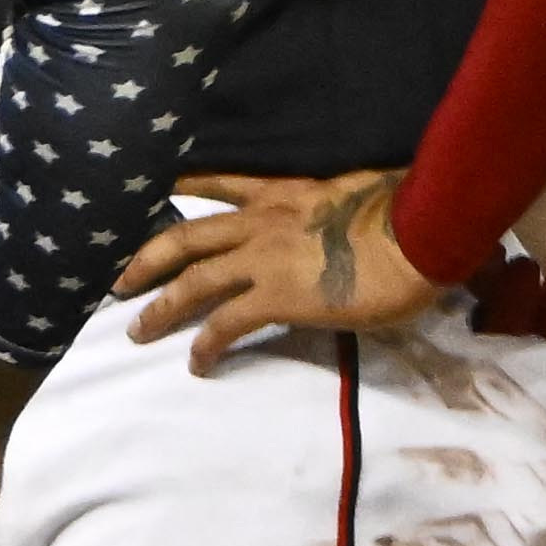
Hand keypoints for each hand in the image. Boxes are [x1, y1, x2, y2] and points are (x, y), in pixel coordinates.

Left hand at [117, 168, 429, 370]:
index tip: (156, 189)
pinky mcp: (275, 296)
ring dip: (160, 308)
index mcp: (288, 193)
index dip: (184, 185)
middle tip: (120, 280)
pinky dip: (205, 345)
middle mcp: (264, 221)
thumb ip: (344, 205)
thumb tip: (360, 212)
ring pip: (191, 282)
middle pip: (184, 236)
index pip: (223, 182)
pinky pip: (225, 324)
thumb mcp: (367, 193)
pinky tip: (197, 363)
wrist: (426, 230)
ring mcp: (264, 259)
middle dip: (147, 258)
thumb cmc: (414, 210)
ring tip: (137, 330)